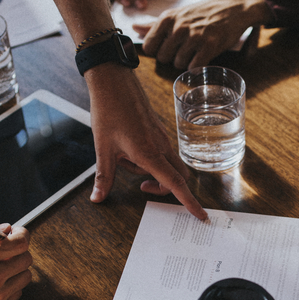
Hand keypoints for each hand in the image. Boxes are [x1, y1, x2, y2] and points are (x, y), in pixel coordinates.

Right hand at [0, 224, 31, 299]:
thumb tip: (5, 228)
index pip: (21, 242)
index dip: (21, 235)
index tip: (17, 234)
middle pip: (26, 259)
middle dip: (17, 251)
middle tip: (5, 252)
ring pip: (25, 277)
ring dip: (15, 270)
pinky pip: (17, 293)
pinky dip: (10, 286)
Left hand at [85, 63, 206, 217]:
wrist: (114, 83)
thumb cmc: (109, 111)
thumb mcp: (102, 149)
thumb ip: (103, 177)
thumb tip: (98, 198)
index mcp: (150, 153)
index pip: (175, 184)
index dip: (189, 202)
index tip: (200, 216)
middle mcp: (162, 146)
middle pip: (177, 178)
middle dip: (162, 188)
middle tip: (141, 187)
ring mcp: (162, 138)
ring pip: (166, 165)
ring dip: (149, 171)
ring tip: (124, 158)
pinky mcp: (158, 132)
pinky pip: (161, 153)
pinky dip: (148, 159)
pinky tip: (127, 148)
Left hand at [141, 0, 271, 68]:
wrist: (233, 7)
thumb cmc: (203, 12)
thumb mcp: (177, 15)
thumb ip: (154, 24)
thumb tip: (134, 28)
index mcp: (167, 19)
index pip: (149, 47)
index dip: (158, 50)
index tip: (170, 46)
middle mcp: (178, 27)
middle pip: (163, 58)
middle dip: (173, 57)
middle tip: (186, 48)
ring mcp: (194, 36)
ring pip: (178, 64)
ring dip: (186, 62)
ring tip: (196, 50)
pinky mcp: (209, 46)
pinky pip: (194, 67)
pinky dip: (197, 66)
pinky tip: (203, 56)